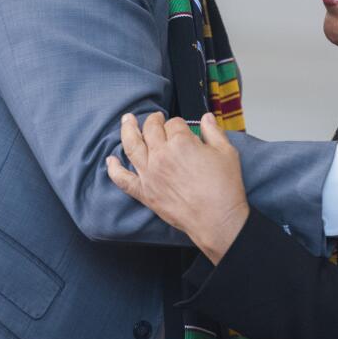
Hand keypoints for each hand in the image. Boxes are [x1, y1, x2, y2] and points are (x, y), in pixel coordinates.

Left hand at [106, 112, 248, 262]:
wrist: (217, 220)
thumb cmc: (224, 189)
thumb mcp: (227, 153)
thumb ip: (213, 132)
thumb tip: (206, 118)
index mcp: (181, 143)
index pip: (174, 123)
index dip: (180, 124)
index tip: (184, 129)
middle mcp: (161, 155)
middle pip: (151, 129)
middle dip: (154, 120)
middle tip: (156, 118)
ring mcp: (149, 174)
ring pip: (131, 145)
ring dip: (127, 130)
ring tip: (126, 120)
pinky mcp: (144, 192)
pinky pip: (122, 179)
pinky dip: (114, 169)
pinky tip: (110, 160)